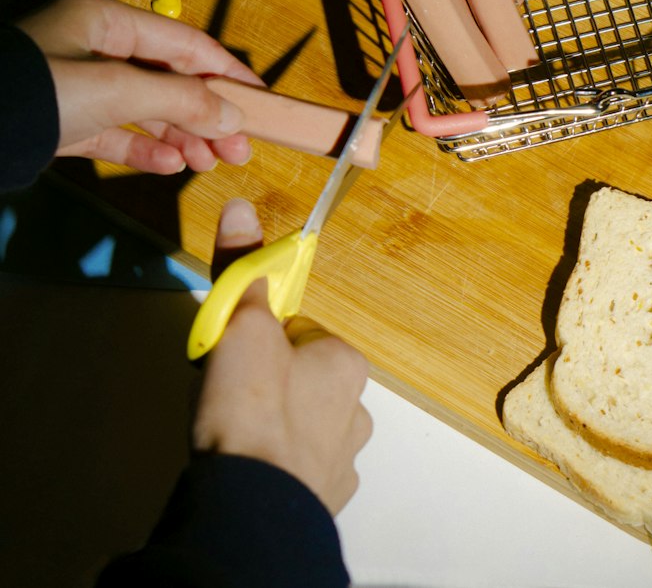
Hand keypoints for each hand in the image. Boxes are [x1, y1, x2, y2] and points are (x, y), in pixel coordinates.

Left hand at [16, 0, 261, 173]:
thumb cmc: (45, 92)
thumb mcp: (118, 90)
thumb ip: (181, 101)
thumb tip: (235, 116)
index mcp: (105, 21)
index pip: (183, 43)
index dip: (226, 72)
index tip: (261, 101)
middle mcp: (93, 47)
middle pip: (166, 79)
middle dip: (206, 114)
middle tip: (241, 149)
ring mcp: (76, 86)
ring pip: (144, 109)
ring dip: (181, 135)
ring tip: (211, 163)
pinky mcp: (62, 123)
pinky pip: (114, 133)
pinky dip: (144, 149)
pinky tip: (172, 165)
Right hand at [192, 199, 371, 516]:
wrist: (251, 510)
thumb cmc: (252, 412)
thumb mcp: (241, 328)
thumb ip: (242, 269)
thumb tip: (240, 209)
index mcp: (344, 363)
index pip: (300, 333)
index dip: (262, 339)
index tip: (234, 356)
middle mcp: (356, 409)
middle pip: (302, 379)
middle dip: (266, 383)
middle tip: (227, 397)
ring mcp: (342, 461)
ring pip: (302, 426)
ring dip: (272, 426)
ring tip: (233, 437)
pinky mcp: (322, 502)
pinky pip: (297, 470)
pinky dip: (275, 467)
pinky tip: (247, 469)